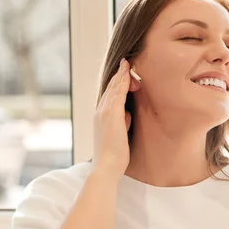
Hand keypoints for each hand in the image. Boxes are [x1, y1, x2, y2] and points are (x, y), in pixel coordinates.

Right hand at [92, 58, 131, 180]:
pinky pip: (118, 94)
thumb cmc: (114, 156)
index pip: (108, 95)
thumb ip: (123, 122)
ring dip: (121, 75)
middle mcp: (100, 112)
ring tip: (127, 63)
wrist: (106, 167)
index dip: (116, 82)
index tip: (122, 72)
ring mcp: (104, 112)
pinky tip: (128, 73)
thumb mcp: (119, 135)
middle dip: (118, 75)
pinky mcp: (112, 115)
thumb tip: (128, 114)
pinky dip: (123, 82)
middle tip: (126, 62)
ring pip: (114, 88)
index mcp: (100, 117)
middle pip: (110, 88)